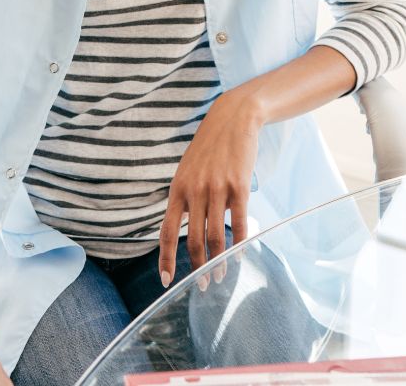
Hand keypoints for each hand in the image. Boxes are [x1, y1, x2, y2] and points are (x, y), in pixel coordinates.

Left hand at [158, 82, 262, 286]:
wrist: (233, 119)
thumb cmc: (210, 147)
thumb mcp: (188, 170)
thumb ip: (186, 198)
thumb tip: (190, 230)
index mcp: (177, 188)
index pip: (166, 231)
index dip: (165, 258)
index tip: (166, 280)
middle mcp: (194, 190)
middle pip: (193, 240)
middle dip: (197, 267)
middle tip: (203, 285)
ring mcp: (216, 189)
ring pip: (215, 236)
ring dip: (218, 262)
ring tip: (221, 275)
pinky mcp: (238, 187)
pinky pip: (238, 224)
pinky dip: (239, 244)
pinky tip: (239, 255)